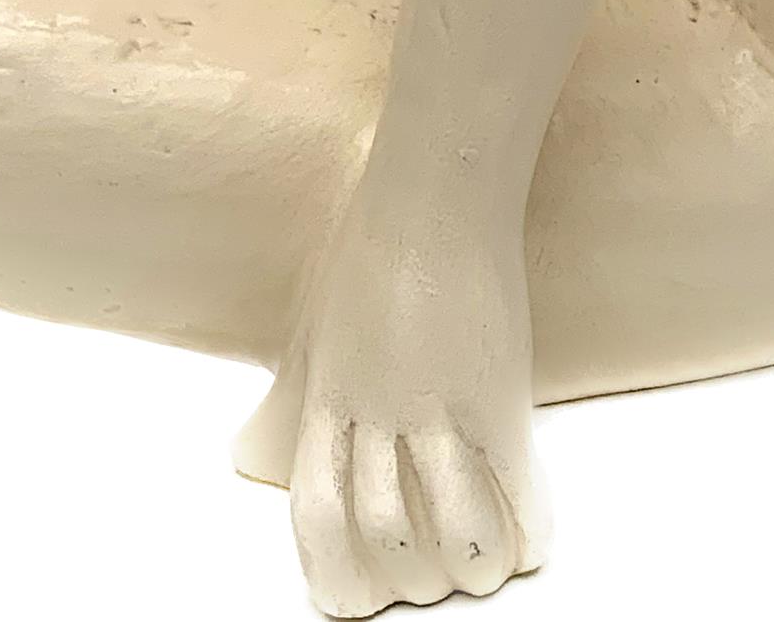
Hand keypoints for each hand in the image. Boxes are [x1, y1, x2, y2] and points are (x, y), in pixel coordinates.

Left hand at [235, 190, 548, 615]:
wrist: (438, 192)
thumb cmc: (372, 246)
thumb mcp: (313, 328)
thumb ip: (292, 398)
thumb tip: (248, 455)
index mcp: (327, 399)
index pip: (317, 512)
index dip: (335, 573)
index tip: (356, 599)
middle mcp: (378, 412)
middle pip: (385, 532)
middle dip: (410, 576)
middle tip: (431, 577)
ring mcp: (439, 405)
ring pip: (449, 527)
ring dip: (467, 565)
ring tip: (479, 566)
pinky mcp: (496, 394)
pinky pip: (512, 489)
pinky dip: (523, 532)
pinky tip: (526, 544)